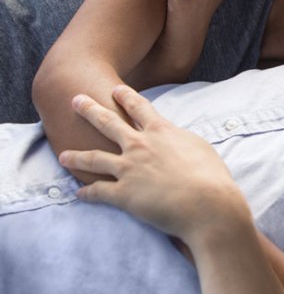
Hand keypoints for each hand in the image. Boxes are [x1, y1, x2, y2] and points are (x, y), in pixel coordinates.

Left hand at [58, 85, 249, 243]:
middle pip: (108, 123)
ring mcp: (129, 169)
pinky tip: (78, 193)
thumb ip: (182, 139)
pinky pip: (98, 192)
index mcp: (161, 132)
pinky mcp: (123, 195)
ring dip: (76, 156)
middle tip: (76, 100)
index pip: (139, 107)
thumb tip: (176, 138)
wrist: (207, 204)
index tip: (115, 89)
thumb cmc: (212, 176)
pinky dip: (86, 193)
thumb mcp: (200, 147)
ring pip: (93, 158)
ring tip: (62, 155)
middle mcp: (140, 146)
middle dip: (89, 109)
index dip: (125, 96)